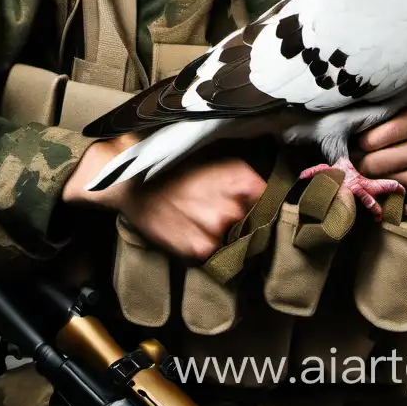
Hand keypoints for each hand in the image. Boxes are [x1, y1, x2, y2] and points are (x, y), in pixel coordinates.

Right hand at [63, 136, 266, 261]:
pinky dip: (208, 245)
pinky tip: (192, 227)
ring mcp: (216, 233)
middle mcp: (234, 208)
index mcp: (243, 180)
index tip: (265, 202)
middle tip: (225, 207)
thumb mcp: (214, 151)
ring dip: (228, 233)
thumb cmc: (173, 163)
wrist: (131, 183)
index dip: (270, 200)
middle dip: (247, 217)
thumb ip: (244, 166)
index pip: (275, 199)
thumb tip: (273, 175)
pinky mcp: (198, 252)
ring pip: (237, 240)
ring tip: (204, 216)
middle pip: (258, 222)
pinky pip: (216, 254)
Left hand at [355, 101, 406, 204]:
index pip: (380, 131)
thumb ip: (390, 120)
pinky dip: (384, 186)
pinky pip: (398, 188)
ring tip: (359, 171)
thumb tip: (348, 134)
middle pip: (379, 157)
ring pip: (386, 175)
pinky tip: (380, 182)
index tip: (349, 142)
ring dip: (367, 176)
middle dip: (358, 161)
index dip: (359, 140)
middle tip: (348, 161)